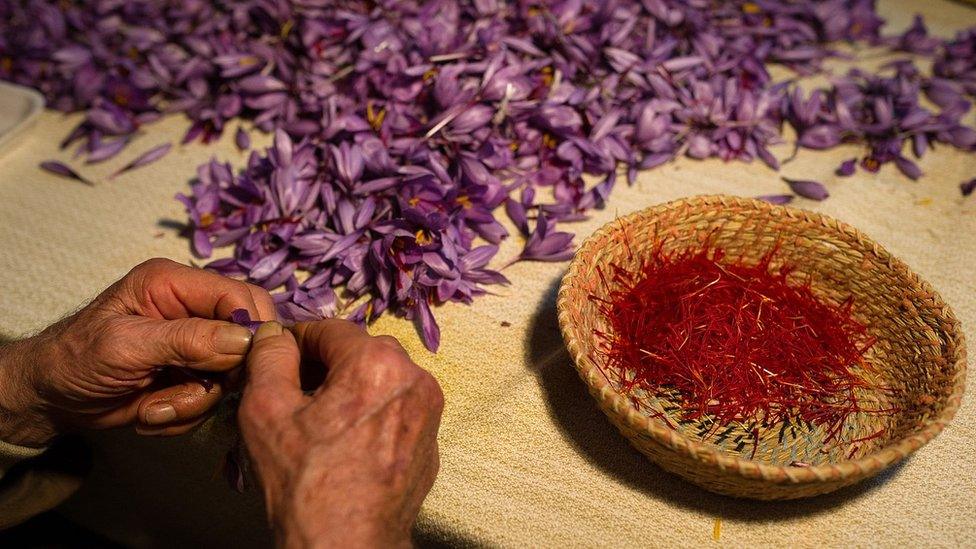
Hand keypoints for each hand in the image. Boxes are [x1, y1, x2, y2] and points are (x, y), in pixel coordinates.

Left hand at [0, 258, 275, 446]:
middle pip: (245, 336)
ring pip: (231, 375)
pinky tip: (151, 410)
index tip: (238, 366)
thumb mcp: (127, 346)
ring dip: (195, 400)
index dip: (249, 330)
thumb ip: (188, 340)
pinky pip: (213, 398)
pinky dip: (185, 413)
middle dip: (221, 374)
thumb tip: (245, 340)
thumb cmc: (74, 360)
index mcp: (175, 284)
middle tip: (191, 391)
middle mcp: (191, 309)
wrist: (50, 399)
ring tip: (154, 406)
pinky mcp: (191, 375)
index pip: (240, 296)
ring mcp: (193, 345)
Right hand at [239, 321, 443, 548]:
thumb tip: (275, 335)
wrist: (346, 546)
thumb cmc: (307, 485)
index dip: (297, 337)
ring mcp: (428, 414)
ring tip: (317, 418)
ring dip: (350, 388)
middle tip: (292, 387)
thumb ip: (270, 358)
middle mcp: (415, 380)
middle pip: (361, 352)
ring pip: (381, 380)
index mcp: (378, 364)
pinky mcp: (430, 444)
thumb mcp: (267, 410)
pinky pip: (397, 411)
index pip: (331, 328)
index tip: (278, 350)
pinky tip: (344, 441)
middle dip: (325, 363)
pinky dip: (371, 414)